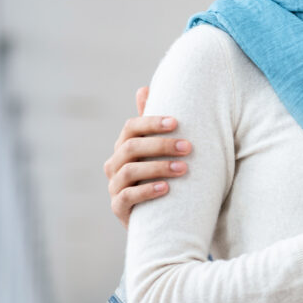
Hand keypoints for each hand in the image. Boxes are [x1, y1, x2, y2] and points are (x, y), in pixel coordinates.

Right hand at [103, 87, 191, 227]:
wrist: (158, 215)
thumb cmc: (159, 173)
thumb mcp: (156, 147)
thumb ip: (149, 122)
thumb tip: (143, 87)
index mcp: (124, 145)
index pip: (131, 127)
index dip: (151, 122)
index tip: (177, 122)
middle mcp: (115, 163)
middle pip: (131, 147)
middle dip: (161, 145)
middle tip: (188, 147)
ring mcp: (114, 186)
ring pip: (130, 171)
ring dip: (158, 167)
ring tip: (184, 168)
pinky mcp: (118, 207)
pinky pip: (127, 197)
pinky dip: (147, 191)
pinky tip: (167, 188)